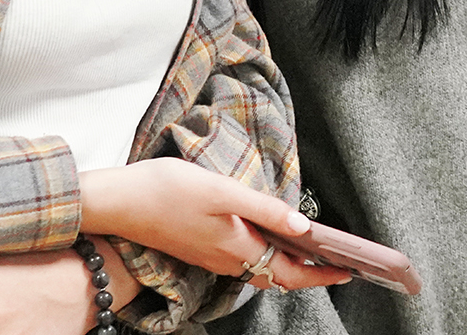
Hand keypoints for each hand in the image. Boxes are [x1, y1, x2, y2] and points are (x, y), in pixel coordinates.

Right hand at [79, 159, 350, 290]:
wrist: (118, 203)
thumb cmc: (167, 191)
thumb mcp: (222, 191)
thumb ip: (264, 210)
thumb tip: (305, 227)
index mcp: (238, 247)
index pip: (290, 273)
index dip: (321, 274)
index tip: (349, 271)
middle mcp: (227, 259)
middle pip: (278, 275)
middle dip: (310, 272)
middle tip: (339, 262)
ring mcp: (212, 255)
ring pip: (261, 269)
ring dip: (289, 264)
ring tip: (313, 250)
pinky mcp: (201, 247)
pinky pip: (243, 260)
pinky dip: (266, 255)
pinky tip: (270, 238)